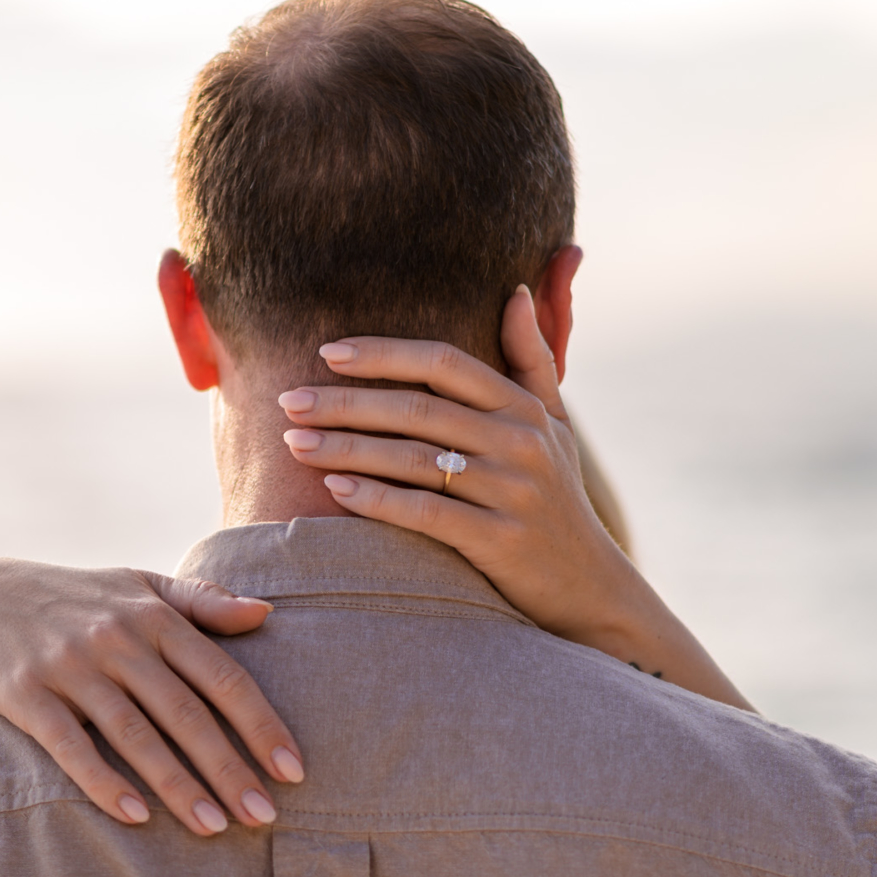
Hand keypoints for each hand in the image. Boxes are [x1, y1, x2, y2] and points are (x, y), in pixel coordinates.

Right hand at [0, 560, 304, 836]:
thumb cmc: (79, 599)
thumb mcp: (140, 586)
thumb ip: (203, 602)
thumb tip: (267, 613)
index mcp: (154, 617)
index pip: (221, 675)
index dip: (260, 724)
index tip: (294, 770)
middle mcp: (117, 640)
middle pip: (185, 713)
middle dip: (229, 768)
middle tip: (265, 817)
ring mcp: (71, 667)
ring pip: (134, 734)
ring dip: (177, 785)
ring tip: (214, 828)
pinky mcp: (26, 695)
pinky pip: (70, 745)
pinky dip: (103, 781)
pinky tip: (136, 816)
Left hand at [279, 287, 634, 645]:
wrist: (588, 585)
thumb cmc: (557, 497)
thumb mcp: (556, 425)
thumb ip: (532, 360)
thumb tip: (512, 291)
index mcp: (525, 408)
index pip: (444, 363)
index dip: (383, 354)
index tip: (326, 353)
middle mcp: (520, 443)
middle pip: (417, 409)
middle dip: (345, 403)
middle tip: (289, 401)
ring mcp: (511, 492)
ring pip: (412, 459)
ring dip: (346, 449)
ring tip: (294, 444)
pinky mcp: (498, 540)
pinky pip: (424, 513)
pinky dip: (376, 499)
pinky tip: (334, 491)